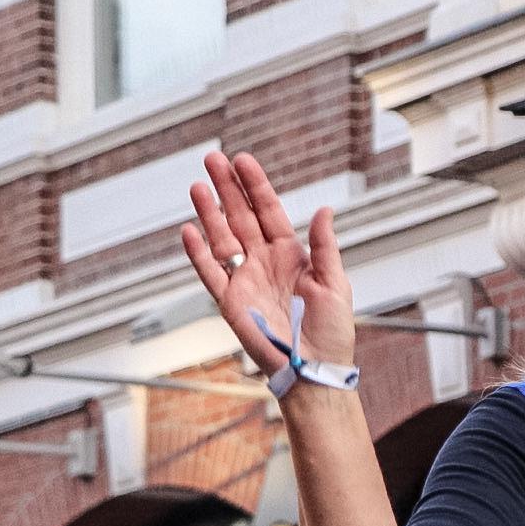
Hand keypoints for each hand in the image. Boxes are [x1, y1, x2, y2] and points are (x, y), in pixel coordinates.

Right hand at [182, 151, 354, 385]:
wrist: (315, 366)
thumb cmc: (331, 329)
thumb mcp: (335, 283)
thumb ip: (324, 247)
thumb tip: (325, 209)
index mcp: (291, 254)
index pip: (268, 212)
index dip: (256, 186)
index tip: (242, 160)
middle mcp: (264, 262)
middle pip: (241, 217)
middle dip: (227, 188)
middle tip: (212, 158)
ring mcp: (245, 279)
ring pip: (222, 238)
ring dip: (209, 212)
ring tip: (197, 185)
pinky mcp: (230, 301)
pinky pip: (210, 273)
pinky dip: (199, 253)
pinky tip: (189, 231)